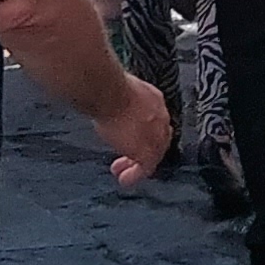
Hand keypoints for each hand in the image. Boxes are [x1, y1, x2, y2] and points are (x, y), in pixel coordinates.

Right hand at [83, 59, 172, 189]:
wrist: (107, 91)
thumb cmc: (104, 85)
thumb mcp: (116, 89)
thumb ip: (118, 99)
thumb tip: (105, 99)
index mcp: (154, 98)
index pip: (154, 121)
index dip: (143, 133)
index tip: (129, 140)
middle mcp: (160, 116)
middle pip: (156, 140)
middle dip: (141, 150)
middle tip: (127, 159)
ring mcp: (156, 135)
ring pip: (151, 155)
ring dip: (136, 165)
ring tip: (124, 174)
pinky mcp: (148, 152)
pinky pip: (145, 168)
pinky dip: (135, 176)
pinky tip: (125, 180)